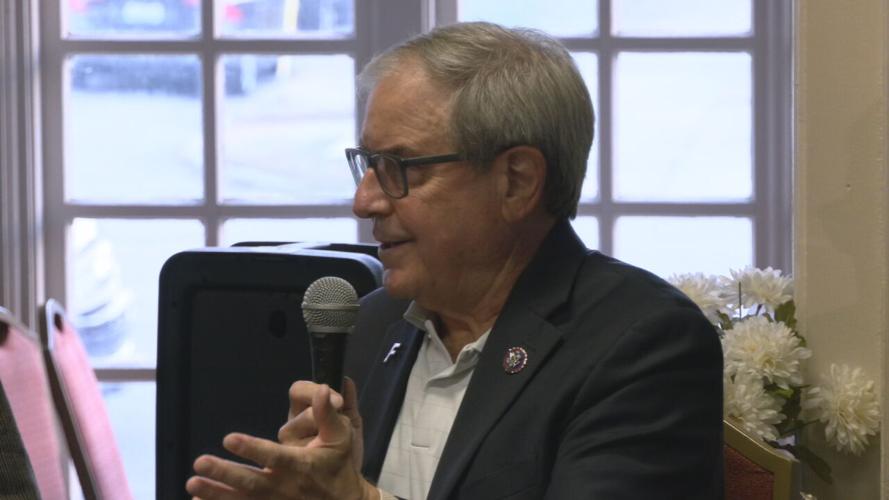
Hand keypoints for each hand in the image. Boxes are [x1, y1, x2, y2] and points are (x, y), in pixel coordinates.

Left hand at [185, 379, 374, 499]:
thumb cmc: (339, 465)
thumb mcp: (341, 437)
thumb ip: (327, 414)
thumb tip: (323, 388)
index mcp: (301, 465)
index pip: (274, 456)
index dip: (252, 448)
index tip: (229, 438)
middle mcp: (285, 486)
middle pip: (251, 481)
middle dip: (224, 473)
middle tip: (200, 463)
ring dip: (216, 493)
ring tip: (193, 484)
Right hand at [278, 378, 363, 469]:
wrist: (348, 478)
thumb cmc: (344, 447)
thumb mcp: (350, 422)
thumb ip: (349, 401)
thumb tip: (347, 379)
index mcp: (303, 411)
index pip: (298, 390)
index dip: (314, 390)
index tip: (338, 401)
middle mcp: (292, 427)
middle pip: (298, 411)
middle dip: (320, 415)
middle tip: (337, 424)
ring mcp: (286, 446)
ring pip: (294, 430)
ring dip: (318, 436)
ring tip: (332, 446)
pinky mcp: (285, 465)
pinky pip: (292, 454)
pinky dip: (310, 453)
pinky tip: (323, 456)